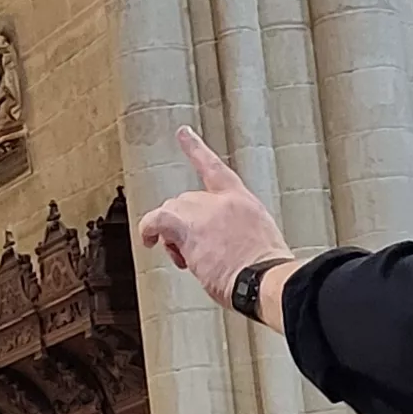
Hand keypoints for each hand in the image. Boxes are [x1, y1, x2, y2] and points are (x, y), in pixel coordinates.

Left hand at [135, 127, 291, 304]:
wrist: (264, 280)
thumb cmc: (264, 271)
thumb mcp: (261, 241)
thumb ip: (237, 233)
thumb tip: (222, 247)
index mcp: (243, 202)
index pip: (215, 169)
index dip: (196, 150)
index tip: (183, 133)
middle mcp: (222, 201)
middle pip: (186, 200)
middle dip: (184, 225)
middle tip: (193, 252)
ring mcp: (204, 212)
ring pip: (172, 213)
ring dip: (173, 236)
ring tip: (185, 258)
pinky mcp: (187, 228)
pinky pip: (157, 220)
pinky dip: (148, 228)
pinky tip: (147, 239)